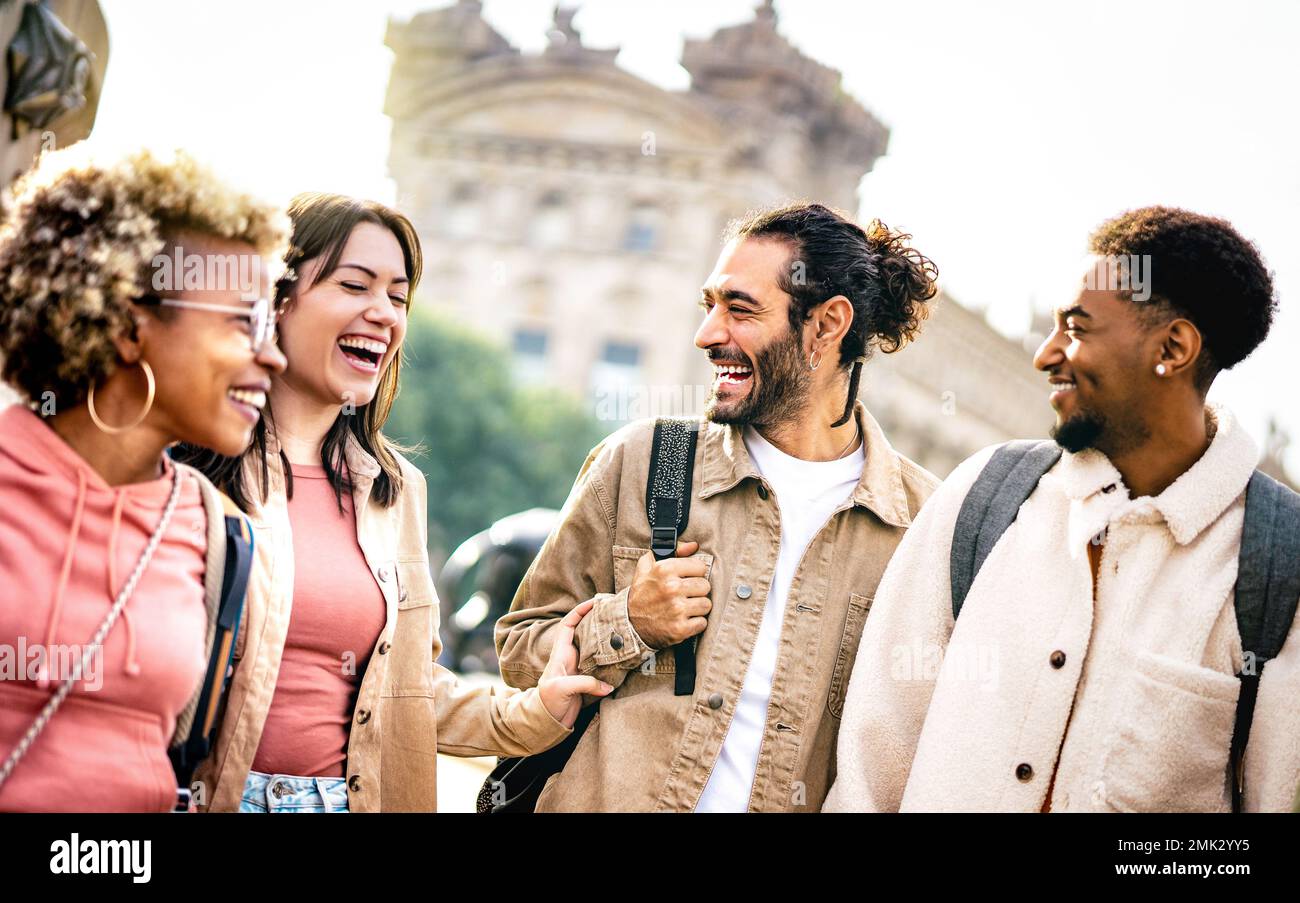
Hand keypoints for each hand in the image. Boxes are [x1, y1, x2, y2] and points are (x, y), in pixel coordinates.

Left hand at [538, 599, 613, 727]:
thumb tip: (607, 686)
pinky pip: (602, 668)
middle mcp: (571, 658)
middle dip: (598, 623)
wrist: (547, 722)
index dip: (579, 611)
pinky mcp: (588, 682)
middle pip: (586, 634)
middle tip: (615, 615)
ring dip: (607, 642)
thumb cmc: (547, 701)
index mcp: (560, 654)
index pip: (568, 624)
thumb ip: (585, 683)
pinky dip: (612, 663)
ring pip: (596, 650)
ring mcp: (580, 669)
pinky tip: (623, 660)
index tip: (594, 602)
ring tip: (623, 633)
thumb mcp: (562, 689)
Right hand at [626, 540, 711, 649]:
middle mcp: (671, 588)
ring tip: (684, 608)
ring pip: (706, 605)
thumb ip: (673, 551)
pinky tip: (683, 620)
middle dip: (697, 591)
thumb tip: (693, 546)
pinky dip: (695, 624)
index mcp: (664, 569)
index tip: (686, 579)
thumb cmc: (642, 593)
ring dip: (697, 608)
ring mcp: (677, 609)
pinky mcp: (680, 628)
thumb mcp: (647, 566)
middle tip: (684, 595)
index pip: (701, 567)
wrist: (630, 623)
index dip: (694, 573)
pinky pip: (702, 622)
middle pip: (705, 586)